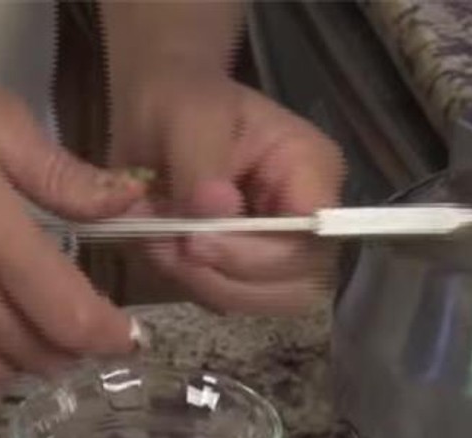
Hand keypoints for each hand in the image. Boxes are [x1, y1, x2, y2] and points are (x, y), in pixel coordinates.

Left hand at [108, 72, 345, 314]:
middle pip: (297, 285)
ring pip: (263, 302)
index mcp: (312, 170)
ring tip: (159, 242)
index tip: (195, 240)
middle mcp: (310, 220)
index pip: (312, 238)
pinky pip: (231, 300)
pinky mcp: (251, 273)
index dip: (260, 255)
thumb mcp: (187, 114)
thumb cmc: (183, 100)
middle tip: (170, 247)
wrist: (160, 113)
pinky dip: (191, 284)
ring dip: (204, 284)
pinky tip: (164, 249)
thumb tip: (217, 209)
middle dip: (228, 278)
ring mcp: (284, 253)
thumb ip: (201, 160)